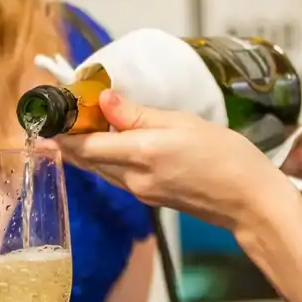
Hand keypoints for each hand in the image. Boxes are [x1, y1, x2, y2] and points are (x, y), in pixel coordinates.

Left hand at [56, 91, 293, 231]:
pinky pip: (117, 175)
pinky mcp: (150, 197)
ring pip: (101, 168)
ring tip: (81, 123)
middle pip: (87, 159)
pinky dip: (107, 158)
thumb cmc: (227, 157)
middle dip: (70, 138)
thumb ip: (139, 114)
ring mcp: (141, 191)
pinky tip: (111, 142)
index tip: (51, 113)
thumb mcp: (183, 122)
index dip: (64, 130)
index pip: (85, 145)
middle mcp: (134, 178)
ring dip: (87, 148)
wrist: (250, 201)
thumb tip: (104, 100)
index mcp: (141, 154)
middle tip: (61, 114)